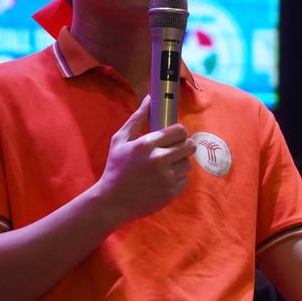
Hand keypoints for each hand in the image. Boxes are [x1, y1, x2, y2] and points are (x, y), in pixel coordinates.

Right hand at [95, 95, 195, 224]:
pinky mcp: (171, 193)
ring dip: (179, 163)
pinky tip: (163, 180)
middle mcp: (159, 160)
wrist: (112, 202)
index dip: (180, 132)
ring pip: (187, 163)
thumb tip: (150, 98)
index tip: (175, 136)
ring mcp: (166, 178)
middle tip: (174, 150)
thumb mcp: (120, 140)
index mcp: (147, 144)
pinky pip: (185, 180)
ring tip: (165, 167)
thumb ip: (137, 118)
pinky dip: (177, 179)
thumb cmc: (116, 168)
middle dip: (184, 146)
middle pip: (189, 146)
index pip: (179, 131)